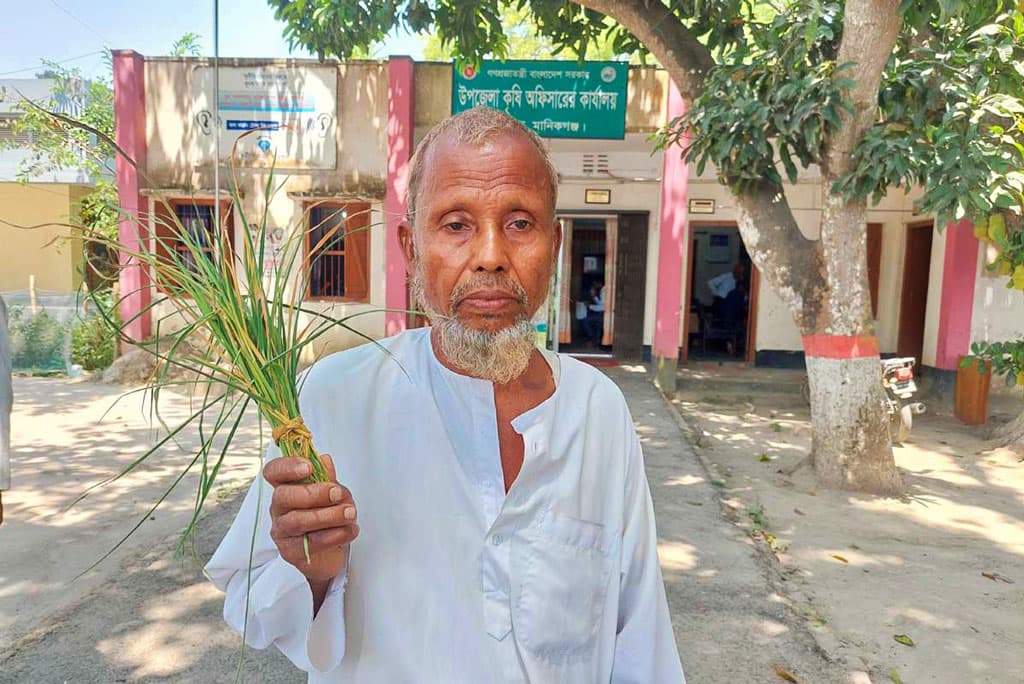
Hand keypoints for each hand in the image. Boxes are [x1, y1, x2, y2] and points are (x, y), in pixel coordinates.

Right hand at [264, 454, 357, 585]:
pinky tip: (350, 530)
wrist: (331, 553)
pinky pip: (312, 542)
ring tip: (350, 513)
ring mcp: (282, 531)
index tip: (309, 467)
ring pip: (298, 520)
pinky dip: (336, 535)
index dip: (287, 467)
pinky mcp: (291, 552)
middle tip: (338, 494)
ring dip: (329, 515)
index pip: (273, 472)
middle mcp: (279, 508)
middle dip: (314, 493)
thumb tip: (324, 460)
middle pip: (283, 496)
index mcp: (286, 487)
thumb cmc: (328, 517)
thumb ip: (327, 478)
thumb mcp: (332, 493)